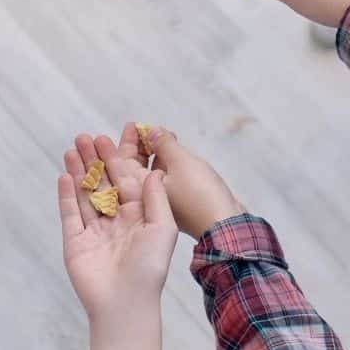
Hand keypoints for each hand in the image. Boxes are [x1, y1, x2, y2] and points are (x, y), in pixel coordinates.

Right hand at [59, 135, 177, 349]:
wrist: (125, 304)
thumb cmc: (149, 269)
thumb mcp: (162, 229)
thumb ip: (156, 199)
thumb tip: (154, 172)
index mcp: (138, 217)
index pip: (124, 181)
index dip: (115, 159)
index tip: (107, 138)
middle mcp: (115, 221)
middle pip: (102, 184)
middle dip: (94, 160)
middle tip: (84, 136)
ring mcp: (94, 232)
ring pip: (84, 195)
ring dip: (78, 172)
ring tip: (71, 148)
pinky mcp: (76, 243)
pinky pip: (70, 215)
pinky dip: (67, 196)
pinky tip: (64, 176)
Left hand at [100, 123, 243, 240]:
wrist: (225, 224)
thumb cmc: (200, 194)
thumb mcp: (180, 161)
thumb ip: (163, 144)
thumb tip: (151, 131)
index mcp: (140, 191)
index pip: (123, 163)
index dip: (126, 142)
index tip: (132, 125)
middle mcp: (147, 199)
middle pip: (135, 168)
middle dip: (138, 146)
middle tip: (144, 128)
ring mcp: (163, 201)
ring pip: (152, 172)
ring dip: (154, 153)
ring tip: (163, 134)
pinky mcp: (177, 202)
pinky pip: (166, 178)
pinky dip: (167, 164)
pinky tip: (174, 151)